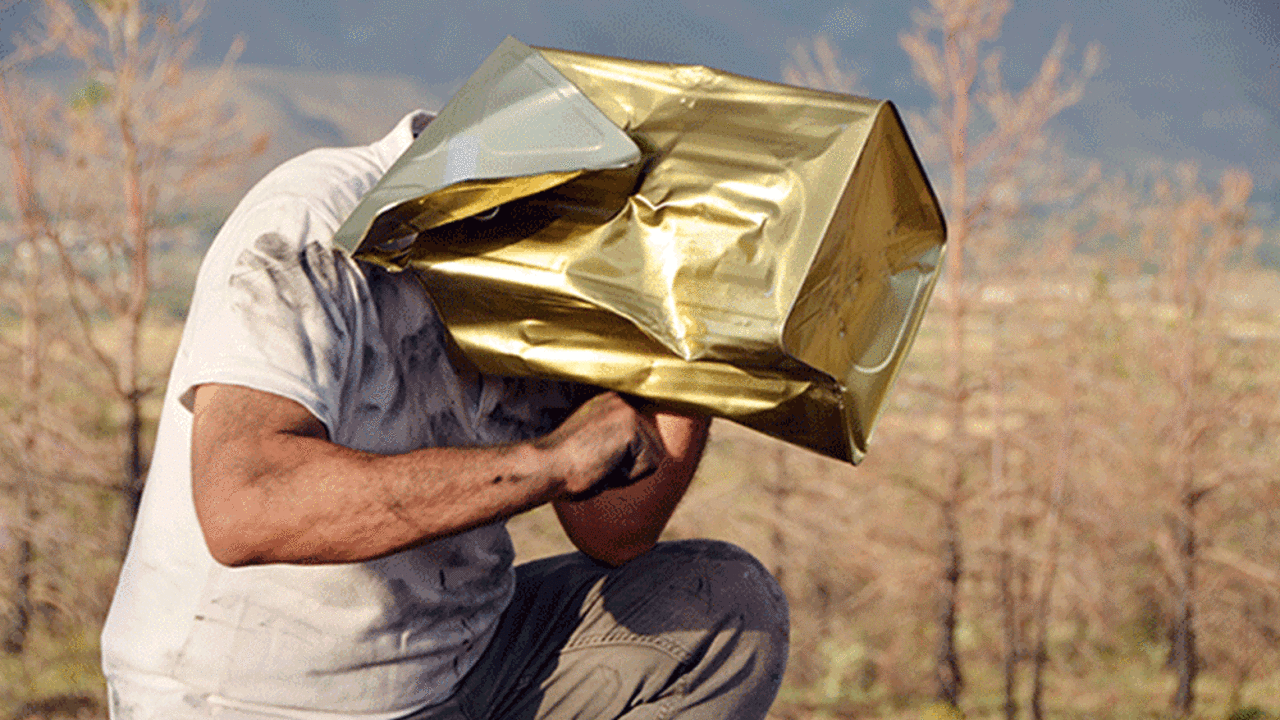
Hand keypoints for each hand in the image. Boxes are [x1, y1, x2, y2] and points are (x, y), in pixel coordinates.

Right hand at [535, 392, 666, 500]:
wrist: (546, 468)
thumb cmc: (561, 467)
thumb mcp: (593, 443)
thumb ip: (615, 439)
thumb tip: (644, 453)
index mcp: (609, 402)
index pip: (641, 437)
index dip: (623, 459)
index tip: (596, 459)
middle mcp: (621, 400)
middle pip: (652, 447)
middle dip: (628, 465)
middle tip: (595, 462)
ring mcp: (627, 411)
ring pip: (653, 457)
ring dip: (628, 472)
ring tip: (598, 463)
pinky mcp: (632, 427)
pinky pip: (649, 465)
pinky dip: (628, 476)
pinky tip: (602, 465)